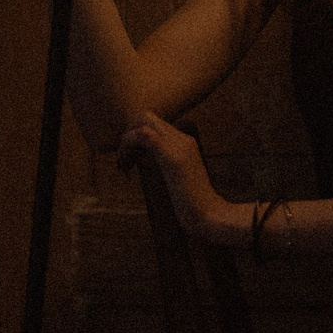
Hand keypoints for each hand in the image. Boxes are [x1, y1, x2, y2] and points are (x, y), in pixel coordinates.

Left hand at [116, 111, 238, 244]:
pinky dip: (127, 146)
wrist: (210, 216)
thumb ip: (164, 168)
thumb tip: (141, 164)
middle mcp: (183, 139)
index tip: (129, 159)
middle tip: (123, 159)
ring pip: (142, 122)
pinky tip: (126, 166)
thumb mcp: (177, 181)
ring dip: (125, 141)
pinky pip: (143, 135)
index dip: (135, 136)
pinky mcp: (171, 157)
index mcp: (186, 143)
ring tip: (123, 165)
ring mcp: (178, 146)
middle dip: (128, 134)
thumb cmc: (194, 206)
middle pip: (146, 116)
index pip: (154, 123)